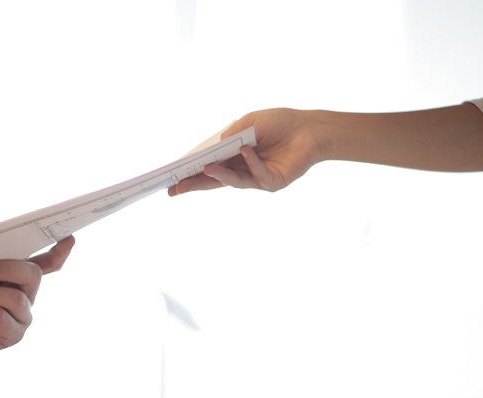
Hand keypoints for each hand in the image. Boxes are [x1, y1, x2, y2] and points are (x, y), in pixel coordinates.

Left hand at [0, 236, 75, 374]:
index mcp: (19, 277)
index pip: (46, 264)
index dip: (59, 253)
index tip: (69, 239)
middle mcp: (26, 296)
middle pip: (33, 276)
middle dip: (9, 268)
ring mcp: (21, 317)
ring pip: (15, 298)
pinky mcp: (11, 336)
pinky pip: (1, 318)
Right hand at [168, 108, 326, 195]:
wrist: (310, 128)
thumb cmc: (280, 122)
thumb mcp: (250, 122)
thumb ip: (232, 134)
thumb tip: (215, 147)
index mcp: (233, 157)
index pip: (208, 167)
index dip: (191, 172)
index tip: (172, 177)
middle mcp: (242, 170)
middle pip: (214, 180)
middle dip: (194, 184)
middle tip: (175, 189)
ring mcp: (257, 178)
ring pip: (233, 181)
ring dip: (219, 174)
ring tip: (206, 167)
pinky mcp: (273, 182)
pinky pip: (258, 174)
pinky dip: (251, 162)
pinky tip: (245, 150)